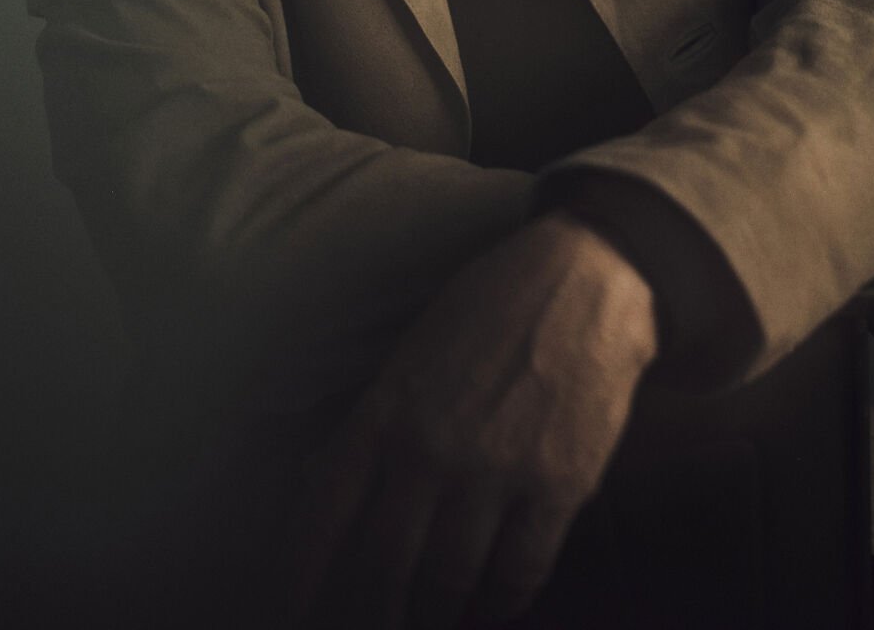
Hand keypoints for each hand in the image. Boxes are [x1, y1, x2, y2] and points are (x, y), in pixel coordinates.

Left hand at [283, 211, 658, 628]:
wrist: (585, 278)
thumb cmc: (489, 308)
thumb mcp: (413, 353)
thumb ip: (377, 423)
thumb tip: (339, 497)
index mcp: (386, 407)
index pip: (322, 512)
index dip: (298, 576)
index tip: (288, 615)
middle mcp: (431, 446)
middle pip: (381, 568)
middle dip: (370, 614)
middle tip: (372, 625)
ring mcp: (496, 469)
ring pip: (447, 583)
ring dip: (433, 618)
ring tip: (427, 623)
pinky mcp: (559, 485)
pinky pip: (519, 574)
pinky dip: (499, 606)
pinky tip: (489, 609)